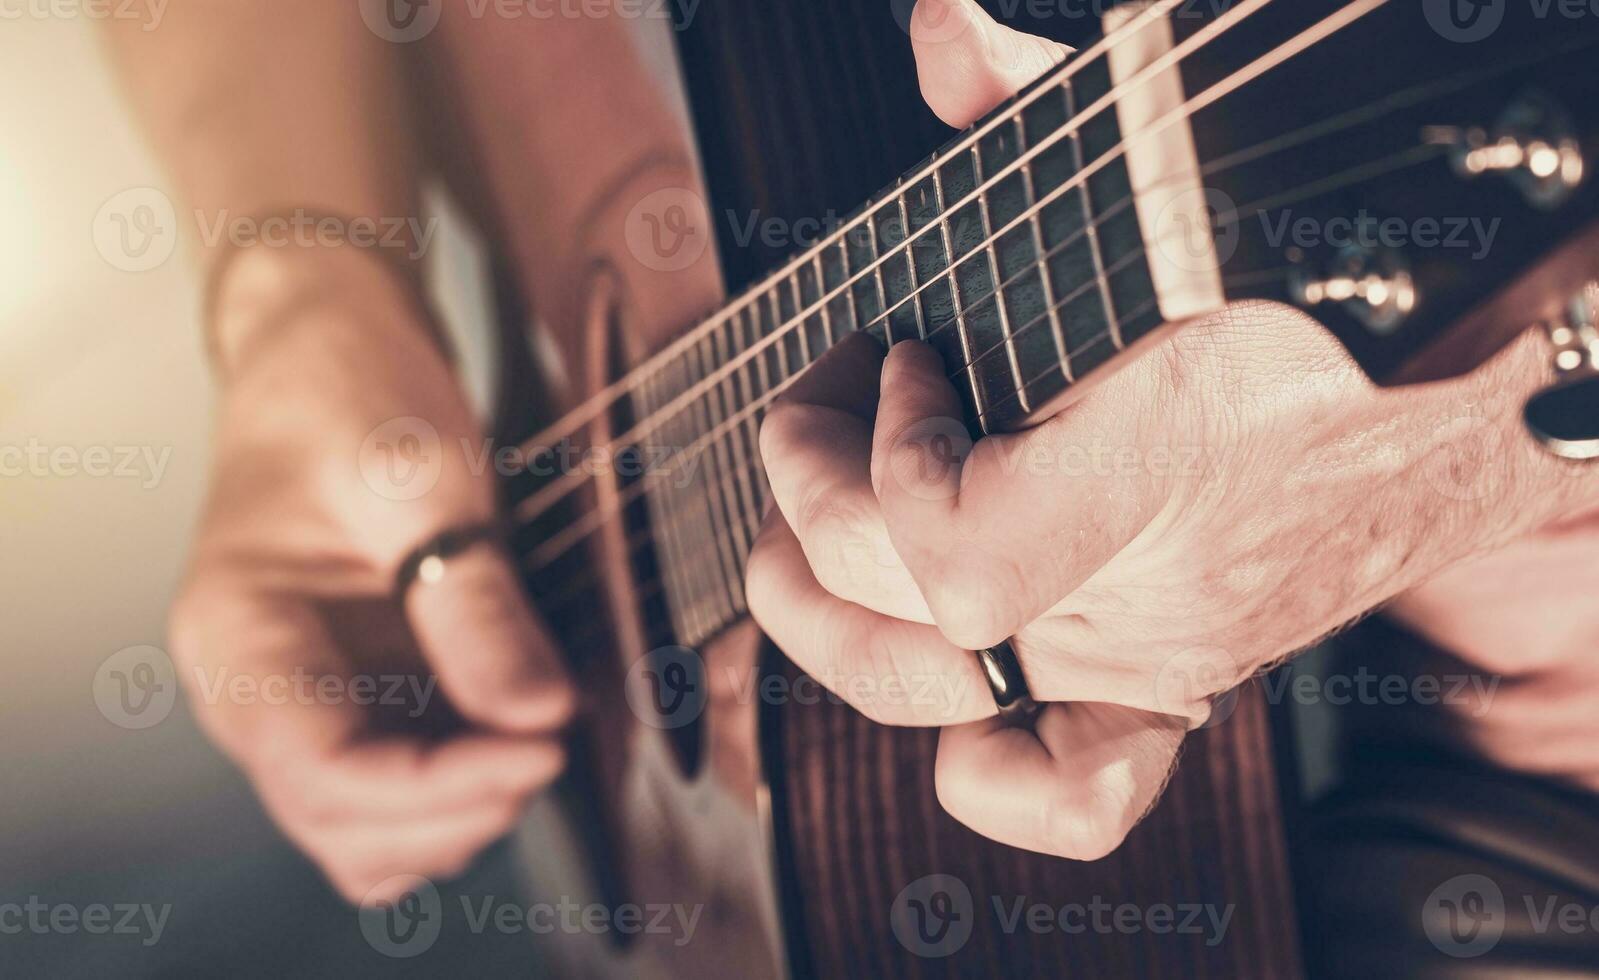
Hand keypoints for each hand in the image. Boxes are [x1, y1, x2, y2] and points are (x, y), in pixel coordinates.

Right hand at [169, 251, 572, 901]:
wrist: (329, 349)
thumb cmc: (348, 392)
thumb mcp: (416, 475)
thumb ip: (472, 599)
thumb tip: (538, 712)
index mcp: (238, 633)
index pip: (321, 768)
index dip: (438, 784)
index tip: (543, 749)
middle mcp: (256, 689)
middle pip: (341, 822)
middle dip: (455, 809)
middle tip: (554, 745)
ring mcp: (306, 701)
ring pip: (365, 832)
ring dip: (456, 817)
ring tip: (539, 744)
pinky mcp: (358, 696)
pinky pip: (396, 796)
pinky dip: (455, 798)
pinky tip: (515, 744)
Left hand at [746, 0, 1578, 858]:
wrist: (1439, 390)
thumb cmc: (1310, 264)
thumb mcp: (1182, 157)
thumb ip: (1042, 87)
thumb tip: (940, 32)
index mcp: (1163, 464)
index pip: (956, 553)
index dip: (882, 462)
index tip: (902, 351)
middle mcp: (1144, 595)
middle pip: (907, 619)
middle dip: (809, 506)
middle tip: (814, 405)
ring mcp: (1147, 659)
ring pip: (928, 699)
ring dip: (822, 615)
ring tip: (800, 526)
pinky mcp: (1165, 690)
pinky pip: (1079, 797)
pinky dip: (999, 781)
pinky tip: (959, 724)